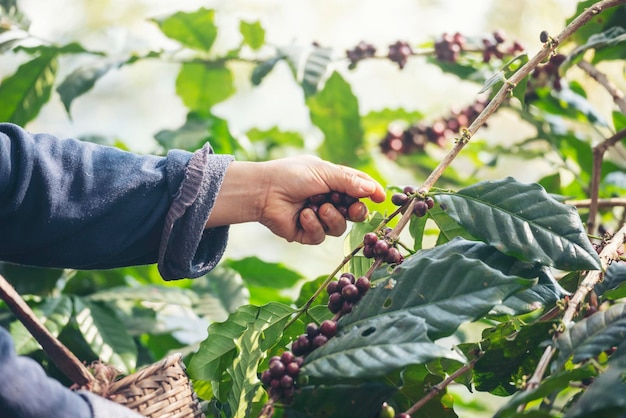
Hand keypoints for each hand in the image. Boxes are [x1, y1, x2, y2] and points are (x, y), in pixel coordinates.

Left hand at [206, 155, 384, 243]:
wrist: (263, 191)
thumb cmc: (290, 175)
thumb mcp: (323, 173)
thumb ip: (349, 182)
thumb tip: (373, 189)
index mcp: (333, 181)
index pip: (359, 187)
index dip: (371, 193)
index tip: (380, 198)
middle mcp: (328, 200)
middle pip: (355, 212)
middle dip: (356, 211)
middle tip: (353, 209)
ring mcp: (317, 217)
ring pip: (340, 227)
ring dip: (331, 217)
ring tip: (318, 207)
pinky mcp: (306, 233)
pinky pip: (320, 235)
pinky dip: (313, 225)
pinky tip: (303, 215)